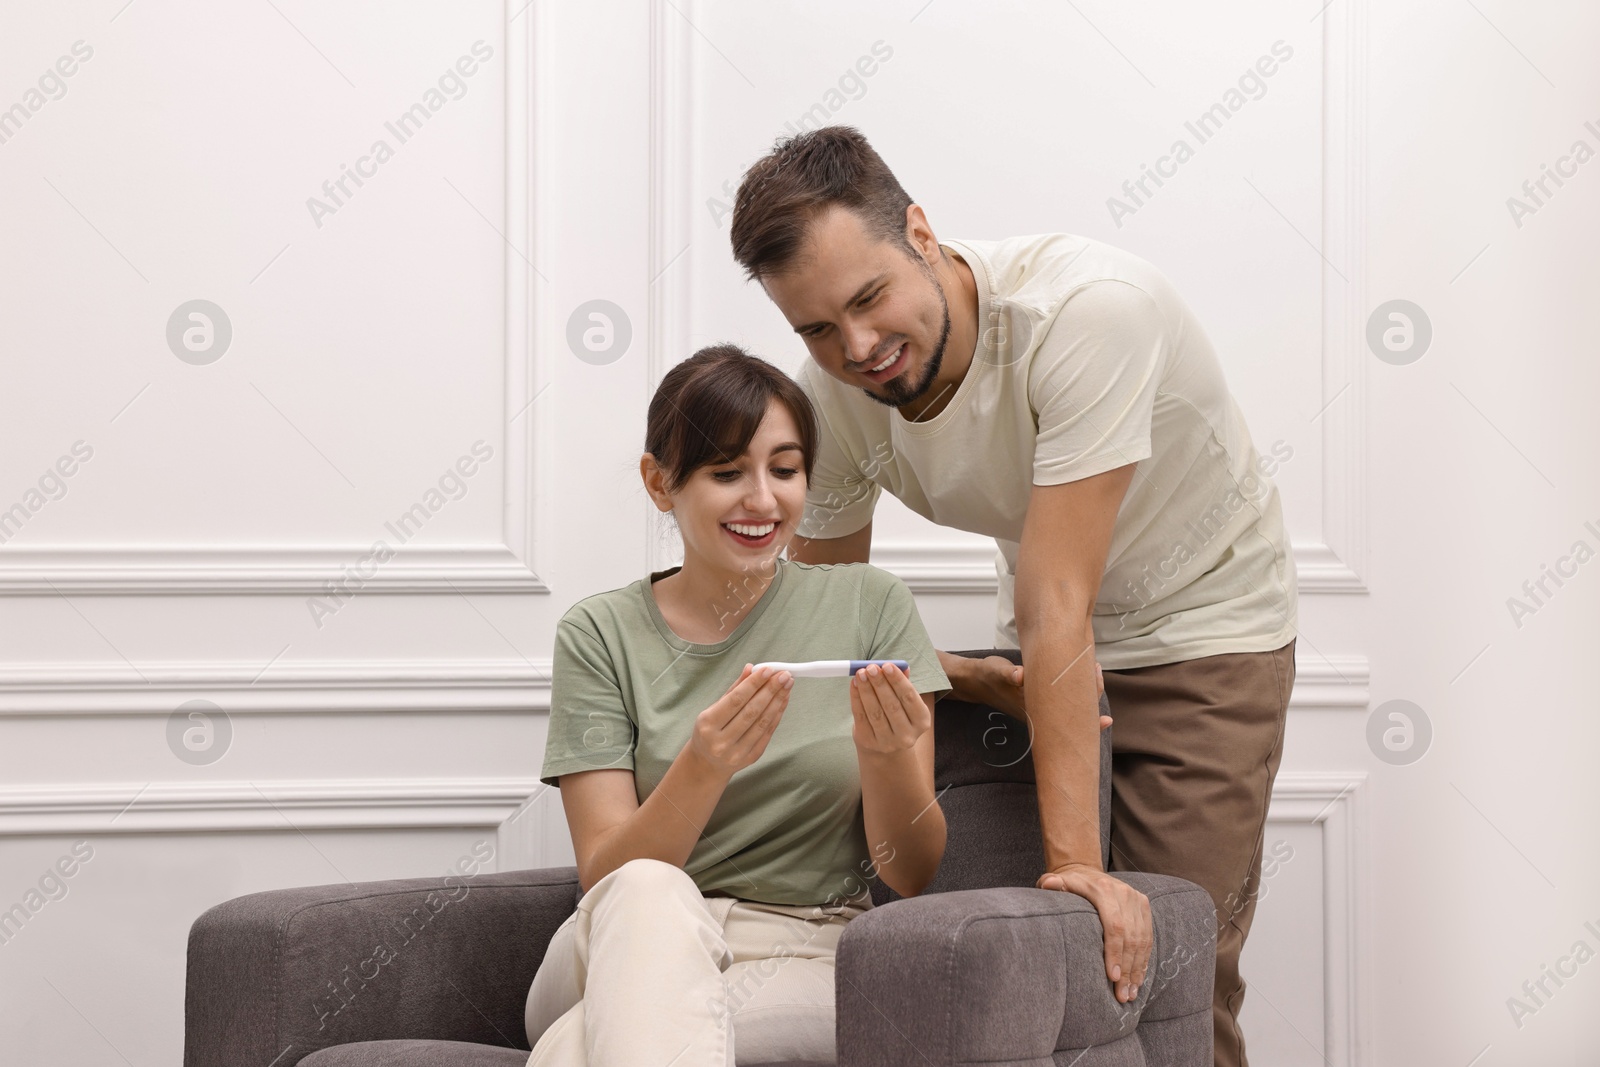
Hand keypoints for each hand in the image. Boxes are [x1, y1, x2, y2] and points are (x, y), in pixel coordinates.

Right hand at [689, 664, 792, 777]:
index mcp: (708, 724)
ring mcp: (737, 752)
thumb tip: (750, 669)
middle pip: (752, 711)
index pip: (735, 700)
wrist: (707, 763)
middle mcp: (721, 741)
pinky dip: (777, 714)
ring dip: (778, 701)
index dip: (754, 684)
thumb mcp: (712, 709)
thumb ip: (733, 689)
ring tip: (787, 685)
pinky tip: (783, 700)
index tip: (768, 669)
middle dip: (770, 690)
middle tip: (784, 675)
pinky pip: (768, 732)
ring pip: (762, 722)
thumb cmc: (709, 731)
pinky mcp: (751, 757)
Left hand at [849, 662, 931, 754]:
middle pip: (892, 705)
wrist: (886, 749)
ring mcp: (887, 742)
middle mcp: (907, 734)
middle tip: (870, 667)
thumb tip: (900, 665)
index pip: (909, 697)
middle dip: (880, 683)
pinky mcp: (869, 742)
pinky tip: (854, 685)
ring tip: (860, 674)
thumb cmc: (897, 716)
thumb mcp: (905, 703)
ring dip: (866, 690)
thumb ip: (903, 684)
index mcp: (921, 721)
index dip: (897, 681)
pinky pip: (861, 717)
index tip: (887, 665)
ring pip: (875, 711)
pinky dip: (856, 698)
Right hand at [952, 656, 1107, 718]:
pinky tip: (1082, 682)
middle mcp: (1041, 715)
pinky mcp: (1039, 705)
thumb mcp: (996, 671)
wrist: (977, 683)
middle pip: (1075, 711)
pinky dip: (1074, 693)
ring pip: (1070, 707)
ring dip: (1084, 692)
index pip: (1068, 710)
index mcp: (1035, 709)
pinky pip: (1062, 702)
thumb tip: (1019, 676)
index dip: (1087, 701)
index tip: (1096, 677)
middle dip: (1091, 693)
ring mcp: (1041, 711)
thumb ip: (1008, 674)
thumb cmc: (989, 674)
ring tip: (1093, 670)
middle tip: (1096, 669)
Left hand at [1037, 863, 1150, 1003]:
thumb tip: (1048, 884)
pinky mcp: (1144, 906)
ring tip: (1131, 994)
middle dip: (1127, 969)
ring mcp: (1137, 900)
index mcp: (1104, 890)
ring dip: (1137, 970)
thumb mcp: (1057, 881)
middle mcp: (1124, 894)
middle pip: (1131, 938)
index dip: (1114, 952)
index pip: (1114, 926)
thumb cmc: (1068, 885)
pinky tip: (1138, 979)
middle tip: (1122, 995)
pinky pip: (1148, 938)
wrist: (1087, 872)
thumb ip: (1052, 884)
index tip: (1111, 977)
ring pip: (1142, 941)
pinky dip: (1144, 960)